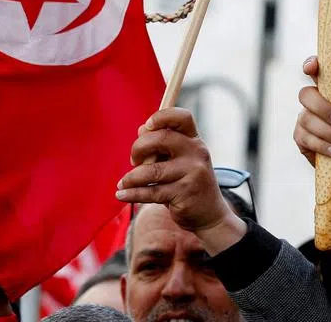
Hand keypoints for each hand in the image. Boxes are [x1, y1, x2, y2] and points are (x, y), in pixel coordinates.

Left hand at [116, 108, 246, 252]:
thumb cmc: (186, 182)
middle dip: (138, 148)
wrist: (209, 213)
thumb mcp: (179, 159)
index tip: (147, 126)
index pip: (182, 117)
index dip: (162, 116)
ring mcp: (192, 173)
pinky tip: (121, 194)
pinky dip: (132, 193)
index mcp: (194, 140)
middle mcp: (196, 152)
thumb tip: (142, 129)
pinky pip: (151, 192)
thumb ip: (162, 144)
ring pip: (152, 170)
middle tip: (134, 161)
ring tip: (123, 182)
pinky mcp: (184, 194)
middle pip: (161, 138)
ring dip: (131, 177)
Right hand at [295, 56, 330, 211]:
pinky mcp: (301, 139)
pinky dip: (322, 145)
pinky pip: (306, 138)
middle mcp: (313, 102)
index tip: (311, 68)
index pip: (316, 72)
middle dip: (322, 107)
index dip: (310, 65)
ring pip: (306, 118)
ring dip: (327, 131)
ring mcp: (304, 120)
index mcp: (329, 90)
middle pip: (306, 94)